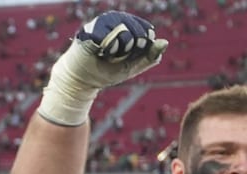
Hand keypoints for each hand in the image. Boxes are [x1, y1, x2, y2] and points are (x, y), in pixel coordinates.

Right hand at [38, 11, 168, 125]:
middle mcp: (116, 20)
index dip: (142, 46)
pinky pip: (109, 35)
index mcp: (127, 26)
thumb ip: (150, 56)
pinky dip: (108, 49)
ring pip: (125, 30)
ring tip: (108, 54)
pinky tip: (100, 53)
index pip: (147, 31)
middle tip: (115, 56)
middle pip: (138, 31)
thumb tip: (165, 42)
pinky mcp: (91, 28)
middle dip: (130, 49)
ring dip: (119, 48)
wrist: (82, 81)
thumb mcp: (132, 66)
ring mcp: (103, 22)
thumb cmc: (105, 72)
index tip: (128, 55)